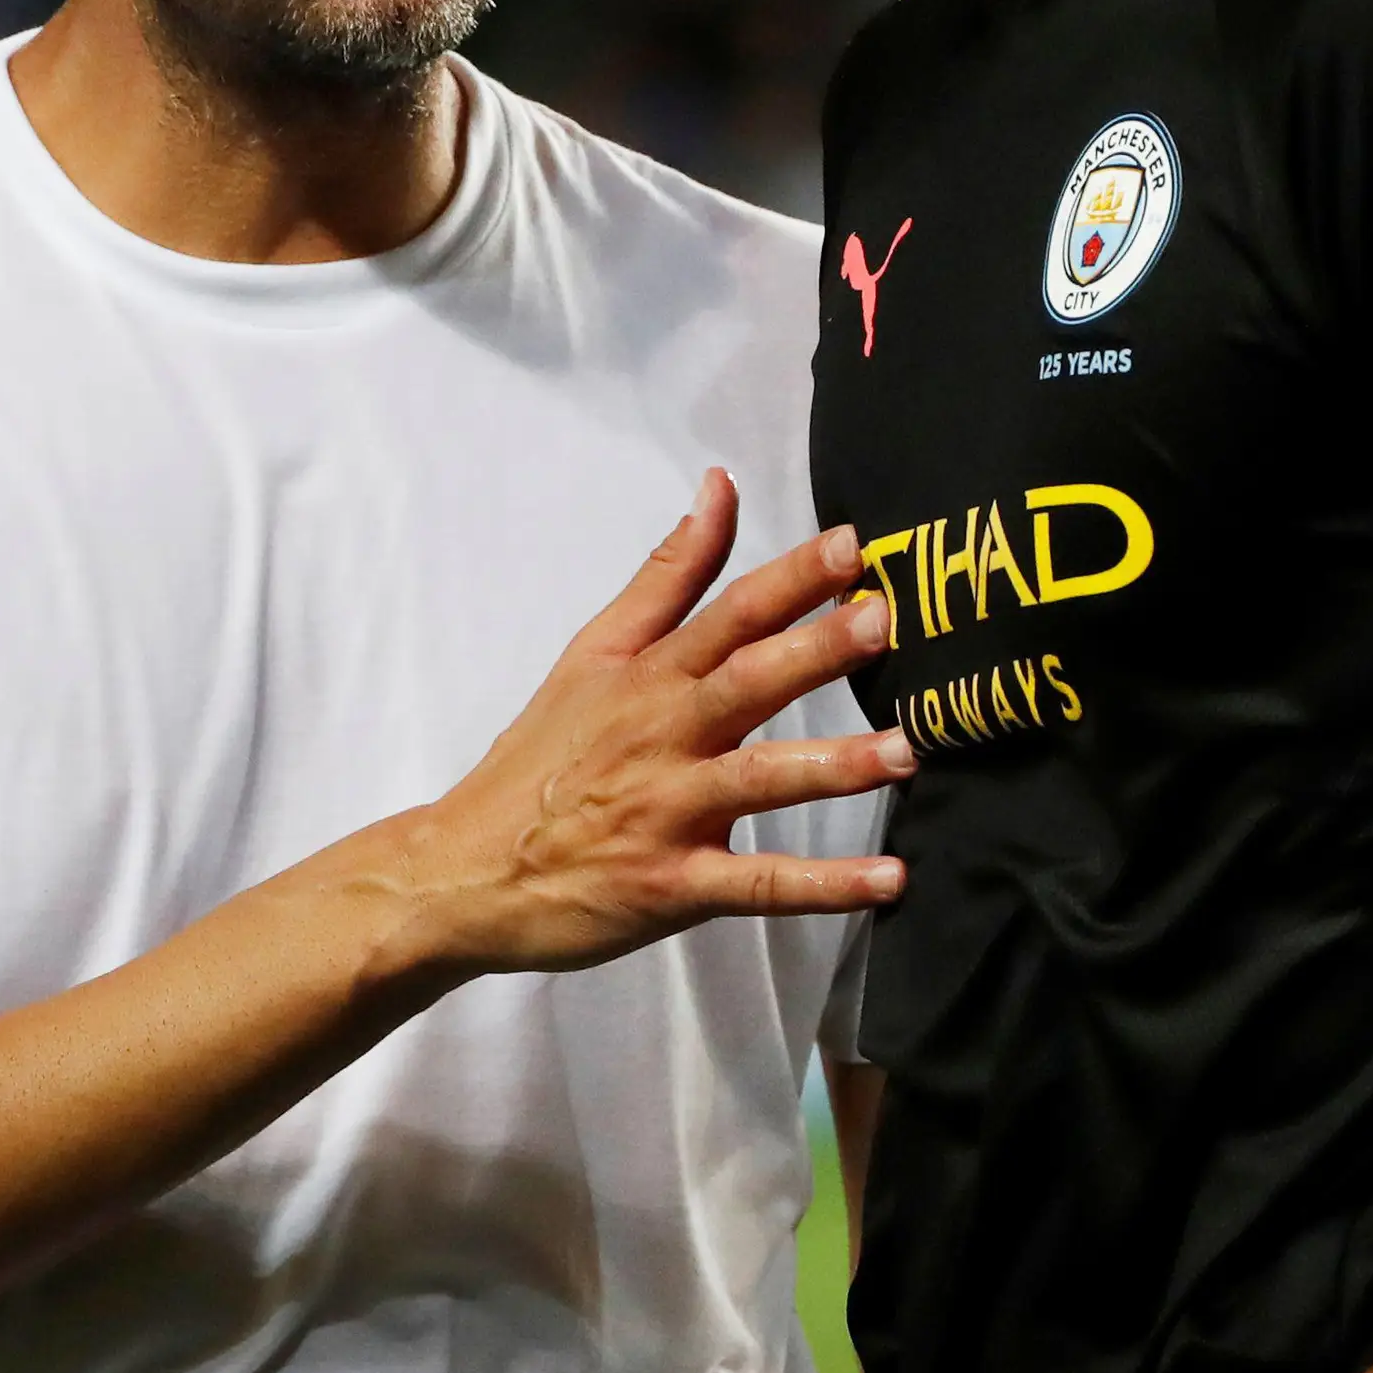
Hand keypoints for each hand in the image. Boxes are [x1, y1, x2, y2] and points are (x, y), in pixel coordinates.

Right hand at [387, 469, 912, 977]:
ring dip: (832, 767)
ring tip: (905, 753)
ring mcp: (668, 814)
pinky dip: (822, 887)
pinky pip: (757, 886)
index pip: (727, 613)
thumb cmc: (542, 757)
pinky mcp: (672, 887)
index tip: (853, 544)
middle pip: (745, 683)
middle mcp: (662, 736)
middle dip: (813, 651)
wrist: (466, 871)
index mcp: (647, 676)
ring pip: (758, 782)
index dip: (789, 578)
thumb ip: (667, 576)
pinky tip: (888, 883)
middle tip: (881, 622)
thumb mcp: (592, 654)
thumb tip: (720, 486)